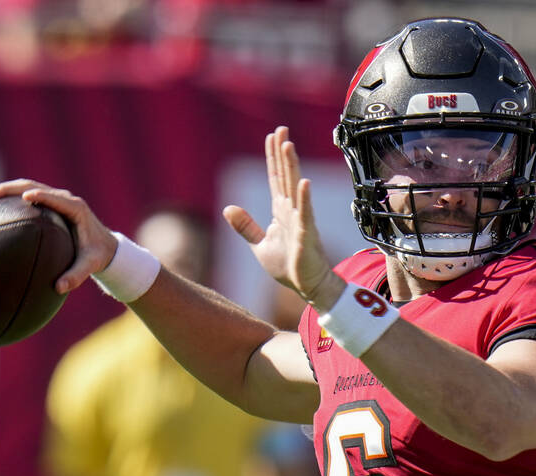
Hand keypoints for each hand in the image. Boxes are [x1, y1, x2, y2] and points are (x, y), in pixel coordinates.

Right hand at [0, 180, 118, 294]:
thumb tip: (59, 288)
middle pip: (33, 186)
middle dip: (9, 189)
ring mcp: (57, 198)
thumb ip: (77, 276)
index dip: (40, 196)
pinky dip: (10, 198)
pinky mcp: (50, 202)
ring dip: (5, 190)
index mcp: (76, 209)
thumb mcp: (90, 266)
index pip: (55, 198)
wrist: (106, 247)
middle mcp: (65, 199)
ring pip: (27, 186)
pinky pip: (27, 195)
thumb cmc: (97, 256)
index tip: (23, 199)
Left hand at [223, 127, 342, 309]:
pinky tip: (303, 182)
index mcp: (280, 212)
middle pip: (284, 175)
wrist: (307, 286)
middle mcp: (291, 211)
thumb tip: (229, 208)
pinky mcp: (306, 234)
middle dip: (282, 152)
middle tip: (281, 129)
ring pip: (294, 187)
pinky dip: (304, 198)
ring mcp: (300, 220)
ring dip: (291, 166)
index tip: (273, 136)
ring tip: (288, 145)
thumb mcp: (259, 245)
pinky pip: (305, 213)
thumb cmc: (289, 266)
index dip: (272, 157)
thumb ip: (246, 226)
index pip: (275, 178)